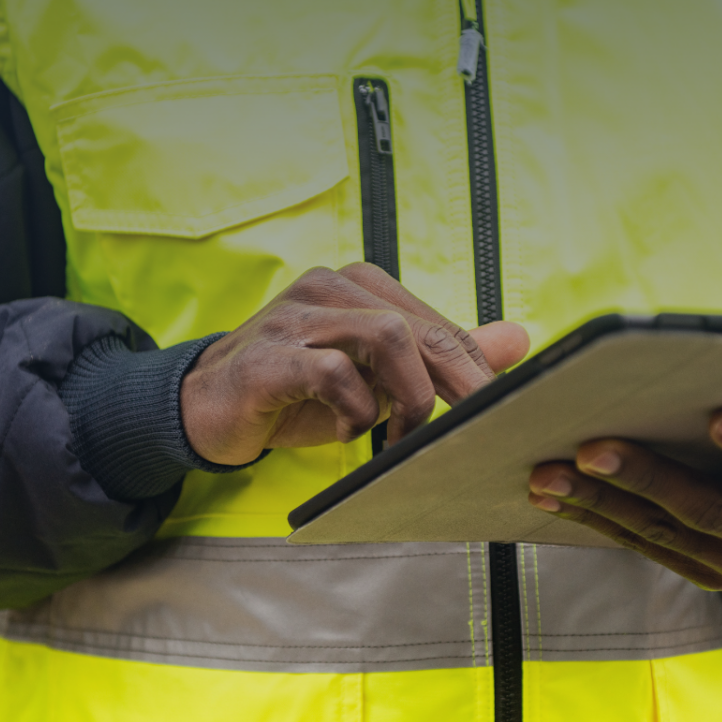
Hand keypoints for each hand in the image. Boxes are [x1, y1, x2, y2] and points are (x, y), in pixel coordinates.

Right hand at [182, 263, 529, 464]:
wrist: (204, 409)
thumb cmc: (293, 392)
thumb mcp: (374, 378)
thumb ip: (440, 357)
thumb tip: (516, 339)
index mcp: (359, 286)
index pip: (437, 325)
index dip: (472, 372)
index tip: (488, 415)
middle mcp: (329, 288)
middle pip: (419, 329)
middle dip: (458, 385)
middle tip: (473, 430)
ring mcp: (296, 317)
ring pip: (386, 337)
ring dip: (408, 396)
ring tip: (401, 435)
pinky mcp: (268, 356)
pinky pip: (333, 371)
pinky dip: (355, 407)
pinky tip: (352, 431)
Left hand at [526, 409, 721, 590]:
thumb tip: (708, 357)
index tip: (721, 417)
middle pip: (715, 511)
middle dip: (647, 479)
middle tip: (591, 450)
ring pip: (669, 535)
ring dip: (602, 504)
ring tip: (550, 475)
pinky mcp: (712, 573)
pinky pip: (648, 548)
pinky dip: (599, 520)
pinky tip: (555, 496)